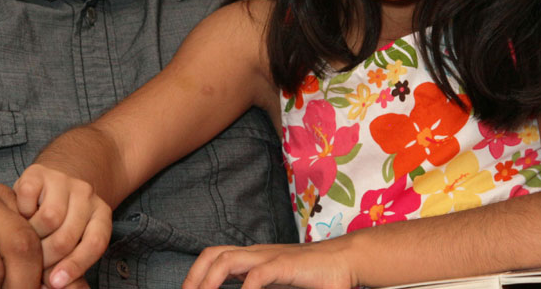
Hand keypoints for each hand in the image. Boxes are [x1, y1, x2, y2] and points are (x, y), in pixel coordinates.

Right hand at [15, 163, 112, 287]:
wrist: (52, 177)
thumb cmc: (60, 221)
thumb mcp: (73, 241)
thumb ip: (72, 267)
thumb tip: (65, 288)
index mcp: (100, 212)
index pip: (95, 243)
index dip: (75, 266)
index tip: (56, 283)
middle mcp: (86, 193)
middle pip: (67, 237)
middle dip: (46, 258)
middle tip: (33, 264)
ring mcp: (63, 180)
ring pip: (49, 219)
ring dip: (31, 236)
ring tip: (26, 241)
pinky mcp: (37, 172)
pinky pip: (27, 198)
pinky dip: (20, 212)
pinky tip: (20, 216)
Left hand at [183, 242, 353, 288]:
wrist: (347, 262)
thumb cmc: (316, 277)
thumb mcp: (281, 286)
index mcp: (254, 259)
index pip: (216, 258)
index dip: (197, 275)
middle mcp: (257, 254)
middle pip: (213, 254)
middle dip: (193, 277)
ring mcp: (269, 257)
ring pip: (226, 259)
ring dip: (208, 281)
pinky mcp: (285, 265)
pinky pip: (257, 275)